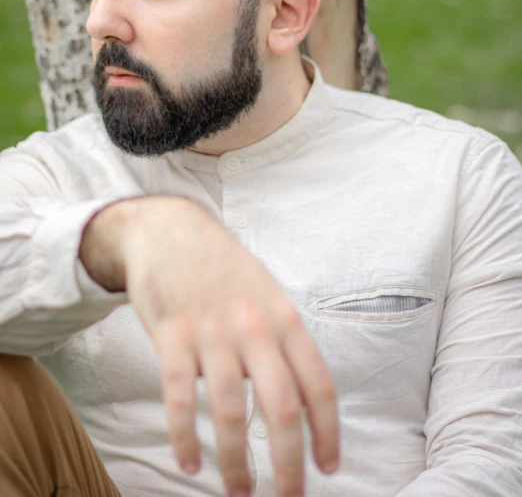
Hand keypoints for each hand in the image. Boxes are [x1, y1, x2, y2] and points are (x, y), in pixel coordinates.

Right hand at [82, 195, 338, 496]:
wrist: (171, 231)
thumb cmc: (224, 268)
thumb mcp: (267, 294)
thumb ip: (283, 341)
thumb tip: (301, 397)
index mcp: (285, 319)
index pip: (319, 385)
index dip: (328, 432)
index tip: (329, 467)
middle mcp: (255, 328)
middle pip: (282, 409)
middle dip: (288, 465)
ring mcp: (212, 332)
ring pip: (231, 412)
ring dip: (236, 463)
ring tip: (239, 492)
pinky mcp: (172, 335)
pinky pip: (179, 399)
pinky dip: (185, 438)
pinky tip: (189, 464)